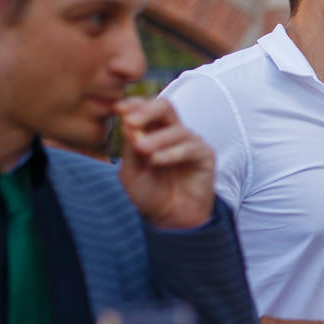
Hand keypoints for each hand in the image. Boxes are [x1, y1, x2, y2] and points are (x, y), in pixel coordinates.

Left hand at [116, 98, 215, 229]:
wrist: (170, 219)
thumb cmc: (150, 194)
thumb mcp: (131, 171)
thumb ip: (130, 148)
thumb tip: (126, 121)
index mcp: (153, 131)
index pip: (146, 108)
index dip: (133, 104)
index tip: (118, 109)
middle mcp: (173, 133)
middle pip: (165, 107)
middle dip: (146, 111)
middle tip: (130, 121)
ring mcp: (191, 142)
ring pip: (176, 130)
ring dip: (157, 139)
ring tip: (141, 149)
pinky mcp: (205, 155)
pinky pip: (191, 148)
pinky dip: (173, 152)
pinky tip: (157, 160)